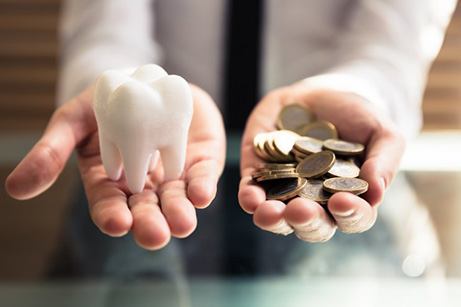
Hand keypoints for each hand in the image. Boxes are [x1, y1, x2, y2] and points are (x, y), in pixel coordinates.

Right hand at [5, 85, 225, 249]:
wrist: (145, 80)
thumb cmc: (105, 103)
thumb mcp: (73, 120)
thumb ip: (51, 152)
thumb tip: (16, 189)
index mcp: (110, 181)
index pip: (109, 206)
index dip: (112, 216)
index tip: (116, 223)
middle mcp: (143, 186)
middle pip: (145, 211)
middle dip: (150, 224)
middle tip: (155, 235)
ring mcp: (173, 175)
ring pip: (176, 201)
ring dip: (180, 213)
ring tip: (182, 223)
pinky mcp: (198, 161)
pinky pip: (201, 177)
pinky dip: (202, 186)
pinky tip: (202, 194)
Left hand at [238, 84, 404, 241]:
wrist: (322, 93)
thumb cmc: (358, 117)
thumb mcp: (381, 132)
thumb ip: (384, 161)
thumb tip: (376, 193)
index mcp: (349, 198)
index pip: (353, 218)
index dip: (349, 215)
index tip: (342, 202)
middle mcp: (316, 202)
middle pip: (312, 225)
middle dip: (306, 221)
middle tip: (301, 210)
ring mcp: (286, 190)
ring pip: (278, 217)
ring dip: (273, 219)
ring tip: (269, 213)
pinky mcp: (259, 175)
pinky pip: (251, 193)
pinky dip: (249, 198)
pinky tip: (250, 197)